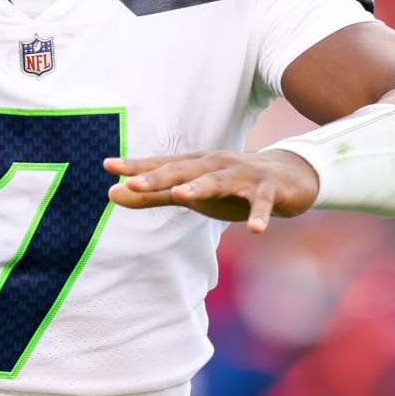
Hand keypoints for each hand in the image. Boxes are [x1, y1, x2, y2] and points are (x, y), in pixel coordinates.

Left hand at [104, 148, 320, 231]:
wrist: (286, 178)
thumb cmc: (229, 186)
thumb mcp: (189, 192)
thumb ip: (152, 196)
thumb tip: (111, 194)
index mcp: (195, 165)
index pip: (161, 165)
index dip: (136, 167)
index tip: (108, 166)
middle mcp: (216, 165)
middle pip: (184, 171)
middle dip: (158, 177)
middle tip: (132, 183)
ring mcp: (242, 176)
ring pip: (219, 181)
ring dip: (201, 187)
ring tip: (181, 195)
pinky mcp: (268, 190)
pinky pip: (262, 203)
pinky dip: (259, 215)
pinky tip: (255, 230)